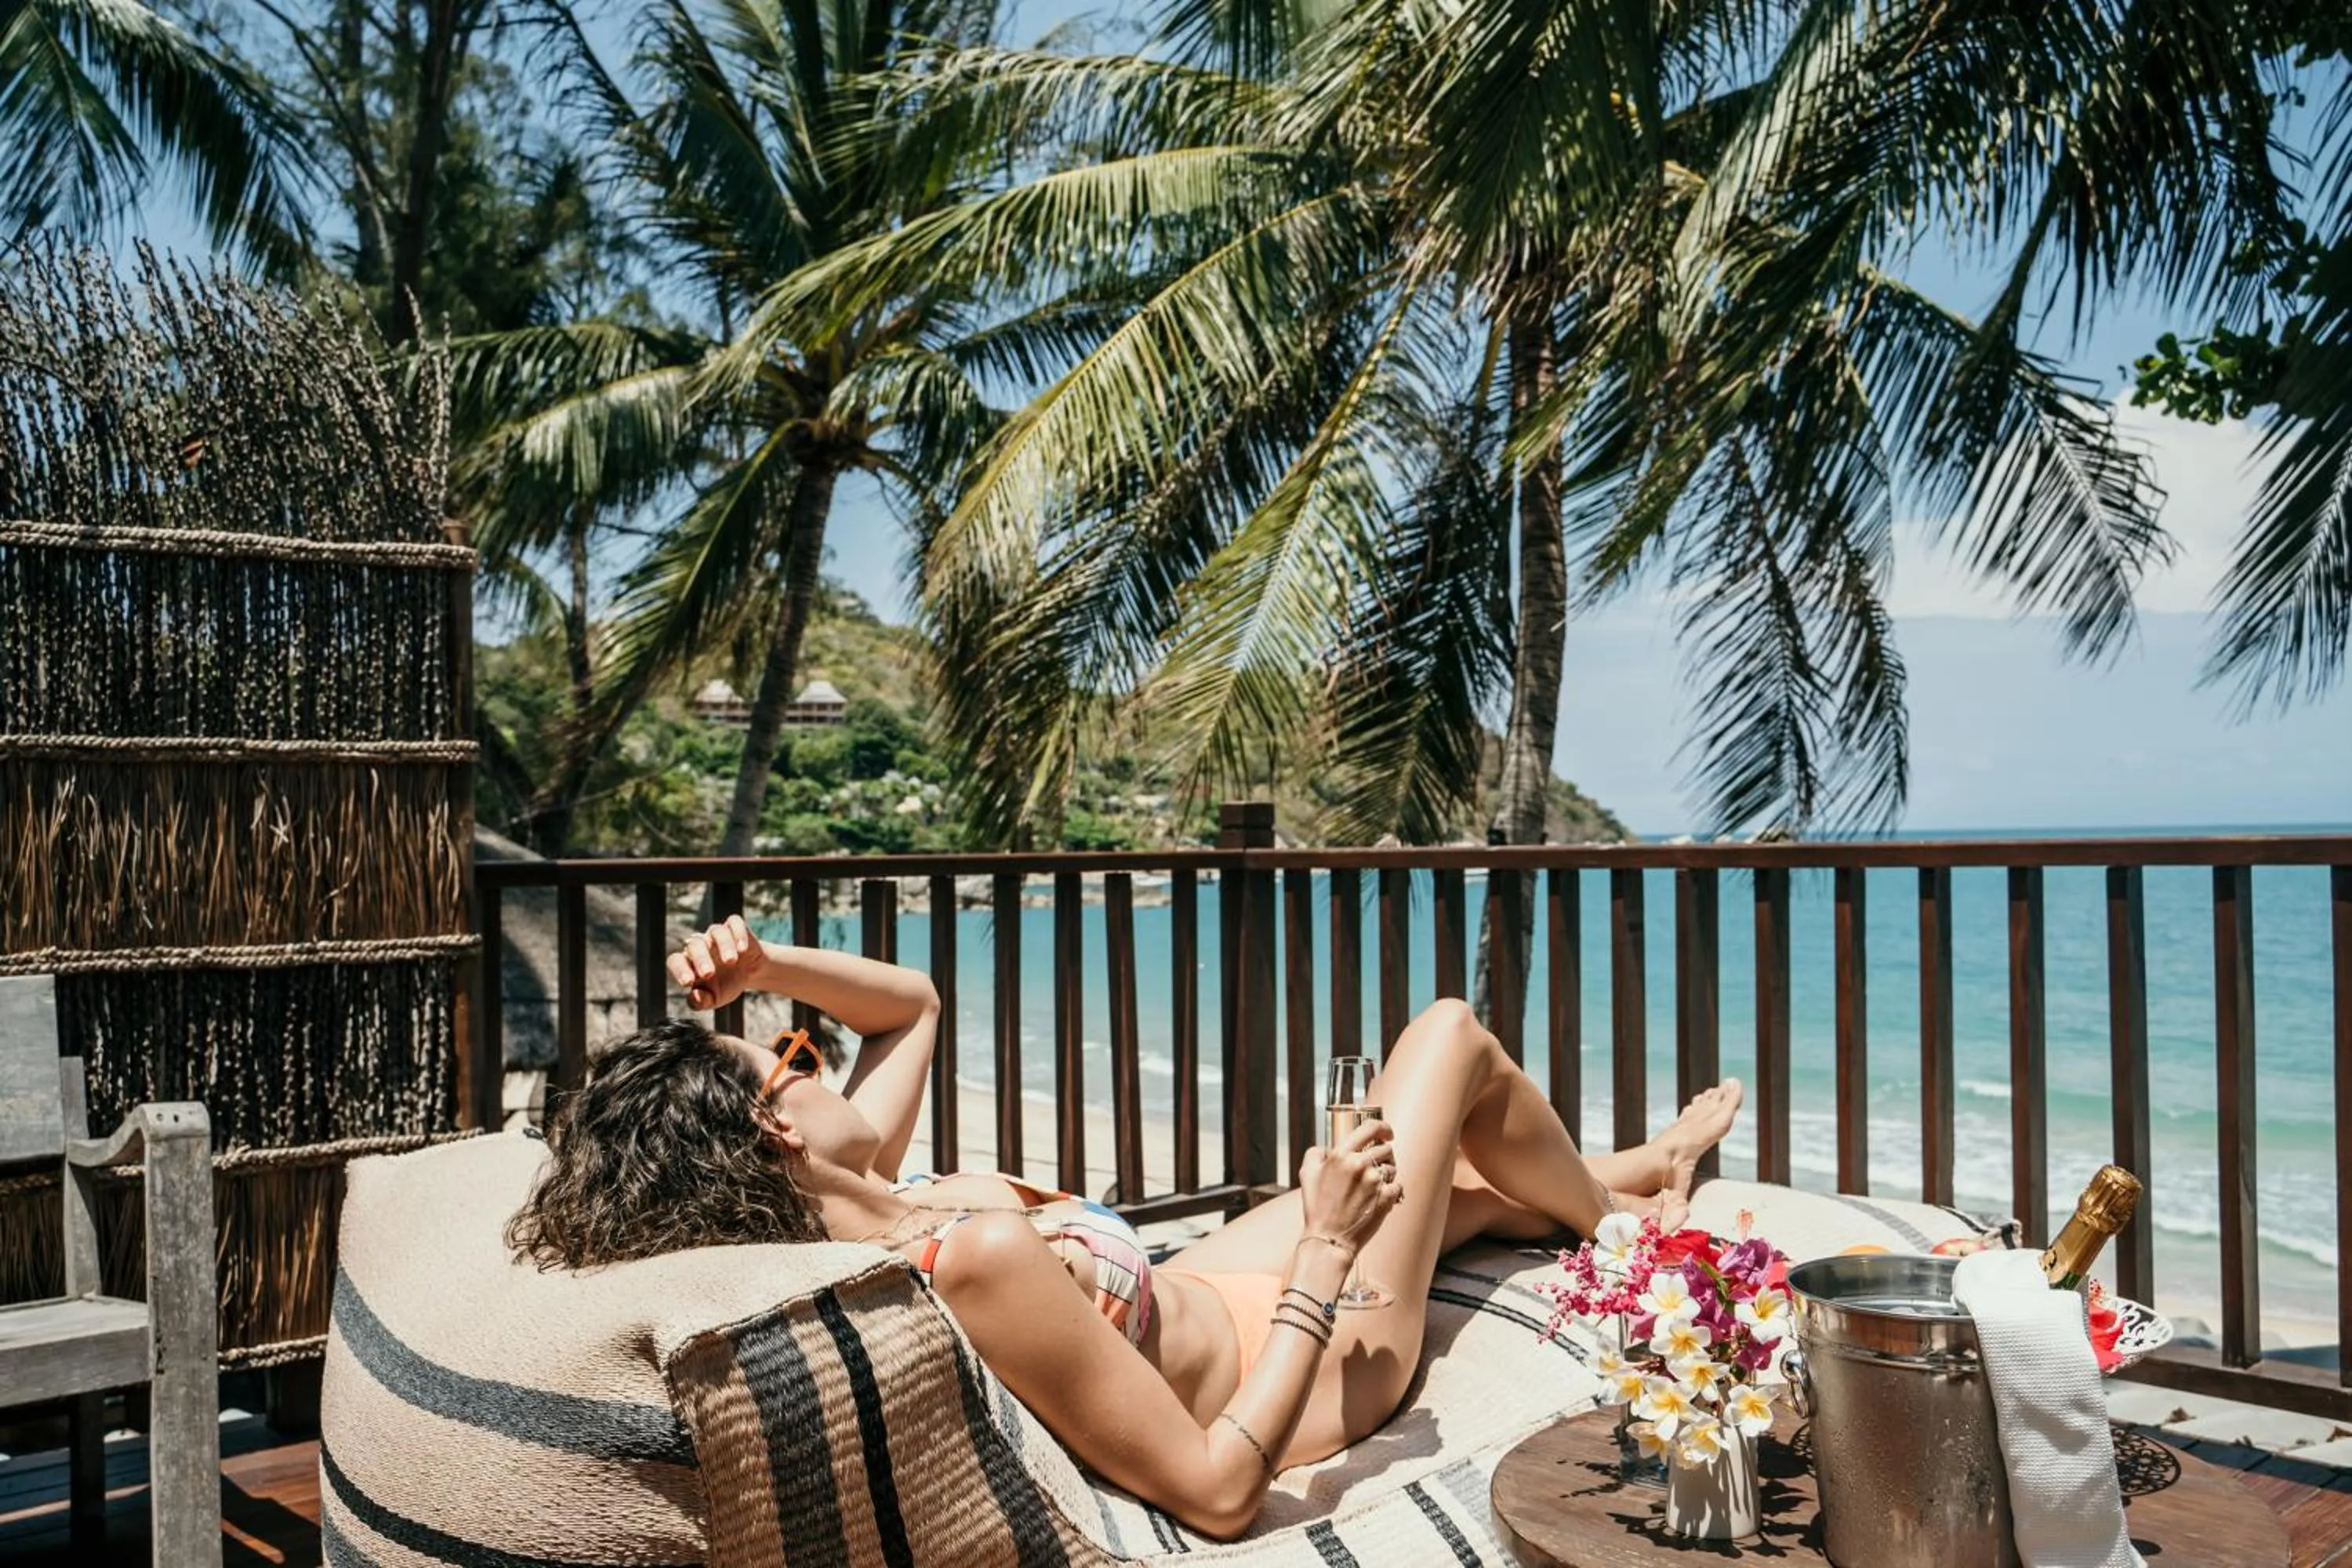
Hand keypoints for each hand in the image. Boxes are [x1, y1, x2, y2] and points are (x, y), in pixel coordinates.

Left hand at [667, 915, 765, 1012]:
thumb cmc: (727, 984)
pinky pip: (734, 923)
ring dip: (722, 945)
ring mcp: (717, 935)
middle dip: (700, 959)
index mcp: (690, 963)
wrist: (750, 972)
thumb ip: (702, 1002)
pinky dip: (738, 934)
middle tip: (709, 974)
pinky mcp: (735, 927)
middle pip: (694, 945)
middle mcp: (701, 945)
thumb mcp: (715, 998)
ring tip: (731, 961)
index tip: (688, 983)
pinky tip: (742, 949)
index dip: (679, 970)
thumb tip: (694, 998)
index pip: (676, 961)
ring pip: (715, 931)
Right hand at [1297, 1116, 1399, 1252]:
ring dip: (1386, 1175)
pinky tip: (1379, 1198)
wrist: (1328, 1239)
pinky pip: (1398, 1186)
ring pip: (1392, 1168)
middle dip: (1383, 1156)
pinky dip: (1392, 1191)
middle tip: (1376, 1167)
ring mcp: (1374, 1182)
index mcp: (1341, 1155)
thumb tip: (1328, 1148)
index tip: (1386, 1133)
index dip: (1383, 1127)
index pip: (1370, 1128)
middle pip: (1385, 1149)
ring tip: (1373, 1187)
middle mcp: (1359, 1165)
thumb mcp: (1307, 1174)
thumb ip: (1317, 1153)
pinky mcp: (1386, 1197)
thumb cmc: (1317, 1208)